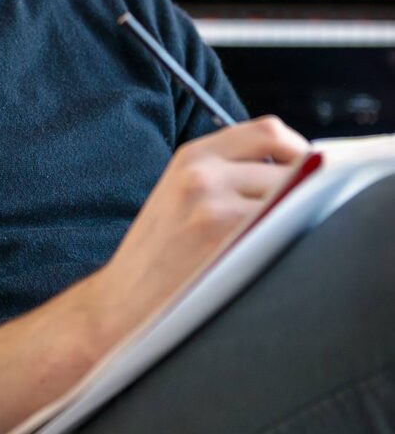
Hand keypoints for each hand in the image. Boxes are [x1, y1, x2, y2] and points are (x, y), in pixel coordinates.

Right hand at [100, 117, 309, 331]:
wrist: (122, 302)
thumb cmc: (157, 254)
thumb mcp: (180, 192)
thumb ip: (227, 171)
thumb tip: (296, 170)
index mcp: (192, 156)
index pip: (268, 131)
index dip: (299, 148)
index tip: (310, 169)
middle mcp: (202, 172)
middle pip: (289, 163)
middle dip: (307, 186)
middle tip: (306, 209)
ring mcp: (214, 205)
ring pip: (292, 196)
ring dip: (300, 214)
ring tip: (286, 235)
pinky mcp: (225, 239)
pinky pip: (283, 227)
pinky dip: (291, 236)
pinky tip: (277, 252)